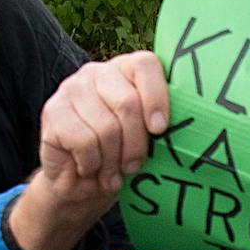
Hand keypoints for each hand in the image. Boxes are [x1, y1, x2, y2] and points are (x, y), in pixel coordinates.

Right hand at [7, 52, 170, 249]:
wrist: (79, 184)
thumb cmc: (120, 157)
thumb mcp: (146, 138)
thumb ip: (160, 122)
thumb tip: (197, 122)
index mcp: (126, 70)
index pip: (145, 64)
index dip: (157, 97)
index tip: (161, 129)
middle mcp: (97, 72)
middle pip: (128, 103)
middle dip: (135, 144)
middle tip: (134, 166)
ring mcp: (71, 89)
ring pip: (106, 128)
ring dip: (112, 161)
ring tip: (111, 173)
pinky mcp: (52, 112)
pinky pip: (83, 141)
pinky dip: (91, 164)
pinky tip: (89, 169)